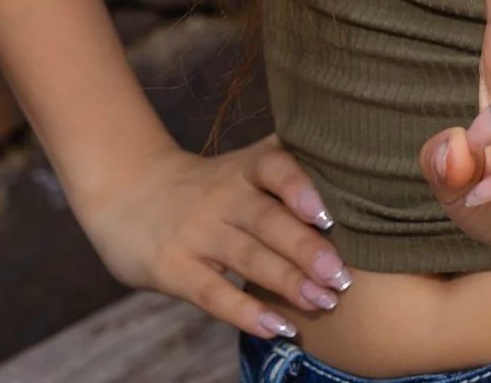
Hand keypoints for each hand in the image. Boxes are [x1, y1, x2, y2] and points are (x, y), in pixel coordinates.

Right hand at [82, 135, 352, 338]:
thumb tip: (364, 165)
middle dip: (308, 250)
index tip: (328, 213)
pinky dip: (247, 313)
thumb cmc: (208, 184)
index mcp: (246, 168)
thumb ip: (292, 166)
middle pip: (269, 221)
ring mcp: (197, 235)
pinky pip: (213, 294)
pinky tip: (279, 328)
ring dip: (288, 283)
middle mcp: (223, 197)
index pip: (274, 167)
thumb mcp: (244, 163)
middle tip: (344, 277)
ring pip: (247, 258)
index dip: (300, 187)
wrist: (126, 192)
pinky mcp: (174, 270)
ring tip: (326, 301)